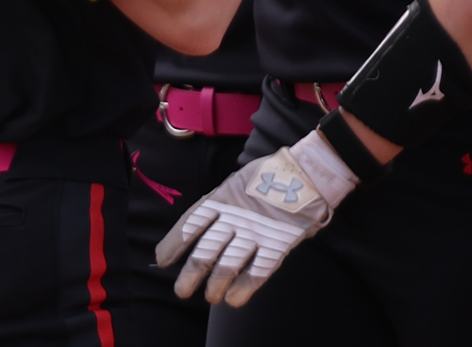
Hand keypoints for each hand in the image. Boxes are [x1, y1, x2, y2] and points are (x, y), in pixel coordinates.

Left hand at [156, 129, 355, 305]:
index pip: (190, 225)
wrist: (307, 171)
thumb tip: (199, 228)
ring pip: (227, 266)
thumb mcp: (236, 182)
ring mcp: (255, 232)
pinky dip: (244, 288)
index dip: (174, 245)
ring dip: (216, 285)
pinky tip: (234, 299)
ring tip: (211, 297)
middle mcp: (233, 217)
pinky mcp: (277, 244)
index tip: (163, 260)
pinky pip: (257, 272)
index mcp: (221, 198)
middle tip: (182, 291)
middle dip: (190, 275)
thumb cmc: (270, 175)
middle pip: (205, 252)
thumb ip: (219, 204)